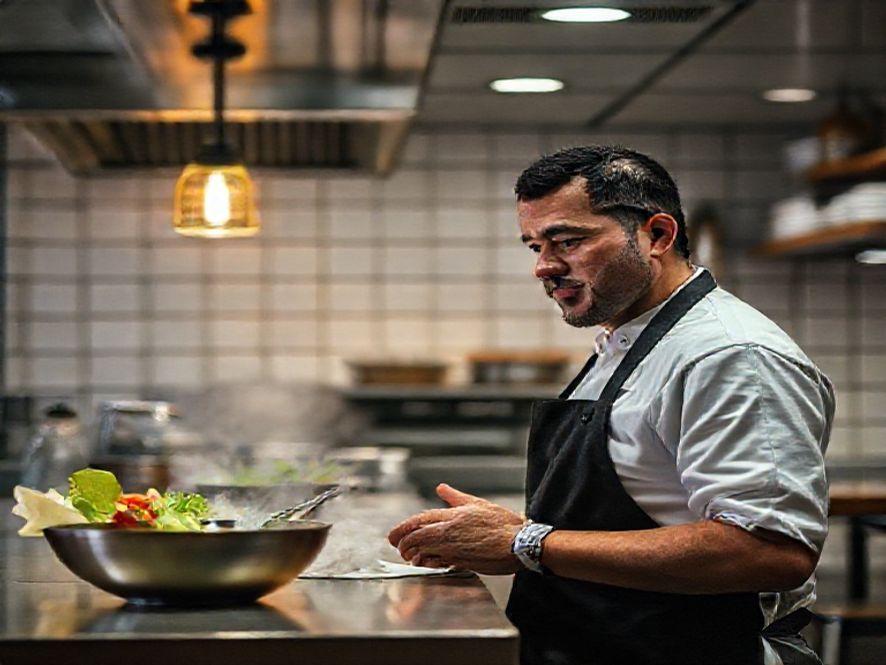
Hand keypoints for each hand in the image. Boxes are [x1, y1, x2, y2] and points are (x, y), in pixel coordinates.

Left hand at [387, 483, 524, 574]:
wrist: (519, 544)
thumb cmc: (503, 524)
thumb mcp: (478, 504)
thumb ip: (456, 497)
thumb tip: (442, 488)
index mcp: (453, 515)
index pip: (419, 520)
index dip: (403, 528)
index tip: (394, 534)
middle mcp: (449, 531)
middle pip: (416, 536)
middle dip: (402, 542)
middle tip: (397, 546)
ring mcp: (453, 548)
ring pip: (423, 550)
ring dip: (412, 553)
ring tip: (409, 555)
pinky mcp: (459, 561)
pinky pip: (435, 562)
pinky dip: (426, 562)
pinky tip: (424, 562)